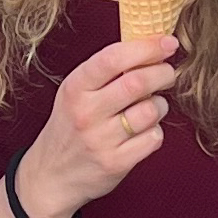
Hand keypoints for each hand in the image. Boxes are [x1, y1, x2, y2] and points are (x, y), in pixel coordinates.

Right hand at [14, 36, 177, 217]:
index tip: (167, 43)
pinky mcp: (115, 163)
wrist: (50, 175)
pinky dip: (155, 131)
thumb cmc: (69, 126)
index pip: (113, 58)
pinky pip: (153, 138)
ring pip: (151, 110)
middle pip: (137, 82)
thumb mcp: (75, 93)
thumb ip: (105, 71)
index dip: (146, 47)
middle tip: (168, 73)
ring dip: (160, 105)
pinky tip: (143, 131)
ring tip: (151, 106)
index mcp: (75, 88)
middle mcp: (85, 112)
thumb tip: (150, 45)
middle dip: (163, 73)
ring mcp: (100, 139)